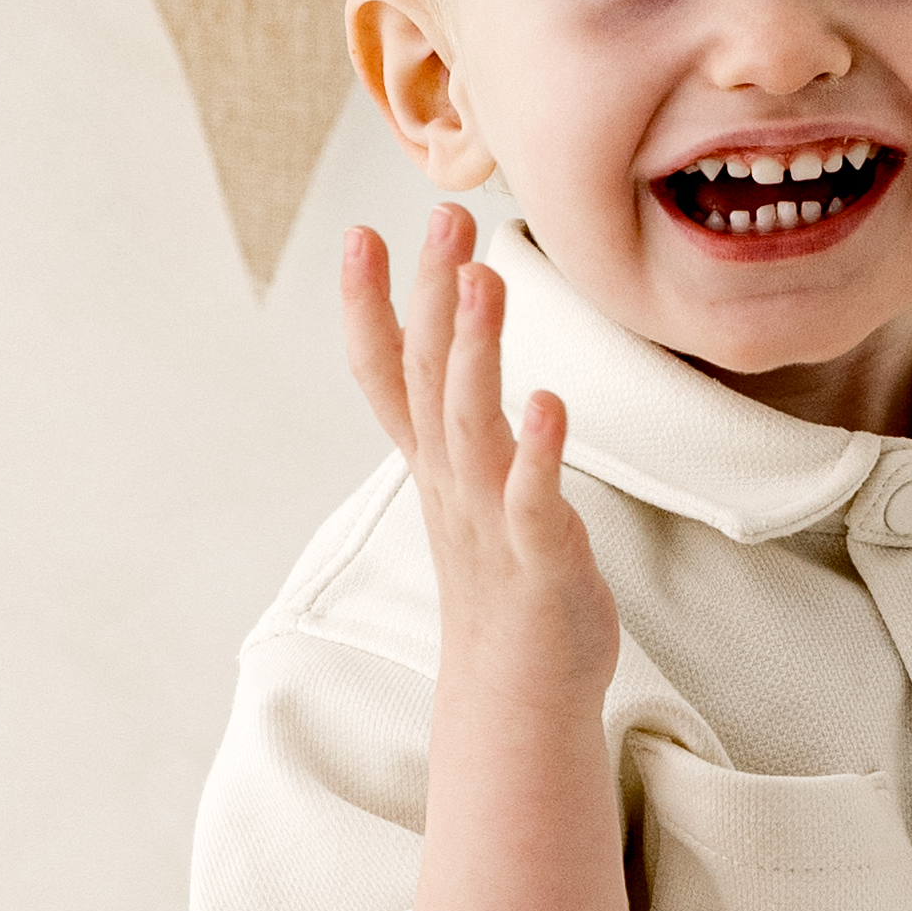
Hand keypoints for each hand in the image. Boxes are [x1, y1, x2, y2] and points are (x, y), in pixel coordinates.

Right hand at [344, 206, 622, 719]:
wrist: (519, 695)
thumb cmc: (507, 579)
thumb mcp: (468, 485)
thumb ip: (457, 415)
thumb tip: (456, 335)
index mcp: (434, 464)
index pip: (386, 374)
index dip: (368, 306)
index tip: (360, 233)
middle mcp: (451, 484)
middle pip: (430, 377)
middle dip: (433, 293)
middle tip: (444, 215)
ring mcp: (490, 522)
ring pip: (472, 427)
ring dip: (476, 352)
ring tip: (484, 280)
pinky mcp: (539, 562)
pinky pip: (533, 504)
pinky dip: (539, 456)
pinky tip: (552, 404)